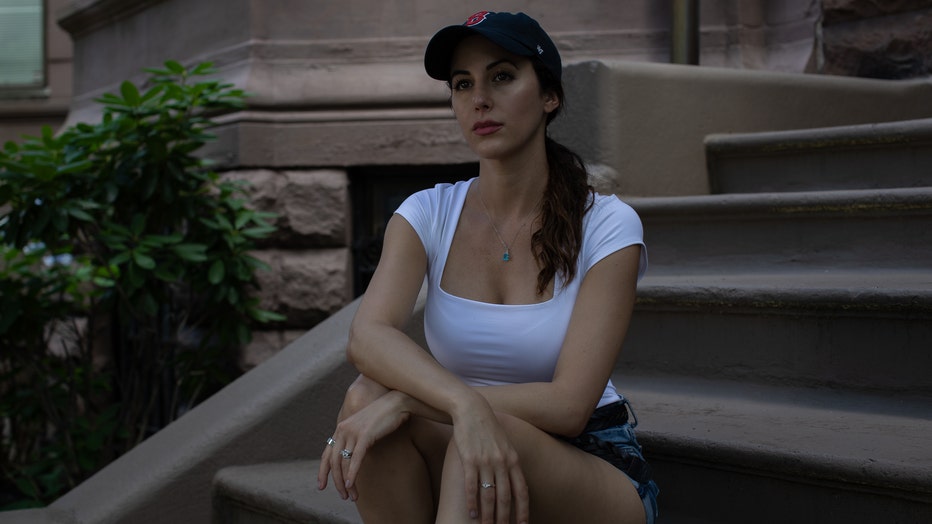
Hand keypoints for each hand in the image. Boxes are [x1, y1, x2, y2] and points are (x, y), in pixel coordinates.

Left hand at [317, 390, 409, 500]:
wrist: (396, 403)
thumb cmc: (384, 416)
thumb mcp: (364, 428)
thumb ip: (356, 439)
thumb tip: (354, 456)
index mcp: (341, 428)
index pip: (327, 454)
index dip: (323, 471)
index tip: (321, 486)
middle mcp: (343, 430)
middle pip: (334, 462)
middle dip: (336, 482)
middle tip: (343, 496)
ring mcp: (353, 432)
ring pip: (344, 463)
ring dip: (346, 483)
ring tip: (351, 496)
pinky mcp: (364, 435)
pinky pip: (355, 459)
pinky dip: (352, 474)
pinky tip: (351, 484)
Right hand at [451, 403, 529, 523]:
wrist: (472, 411)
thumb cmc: (489, 429)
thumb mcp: (506, 445)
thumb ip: (511, 463)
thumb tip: (516, 484)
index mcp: (513, 460)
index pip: (521, 491)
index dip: (523, 510)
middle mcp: (502, 463)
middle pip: (505, 497)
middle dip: (504, 518)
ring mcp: (486, 462)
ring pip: (489, 495)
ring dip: (488, 515)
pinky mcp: (469, 460)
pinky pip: (472, 485)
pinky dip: (472, 502)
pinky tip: (472, 513)